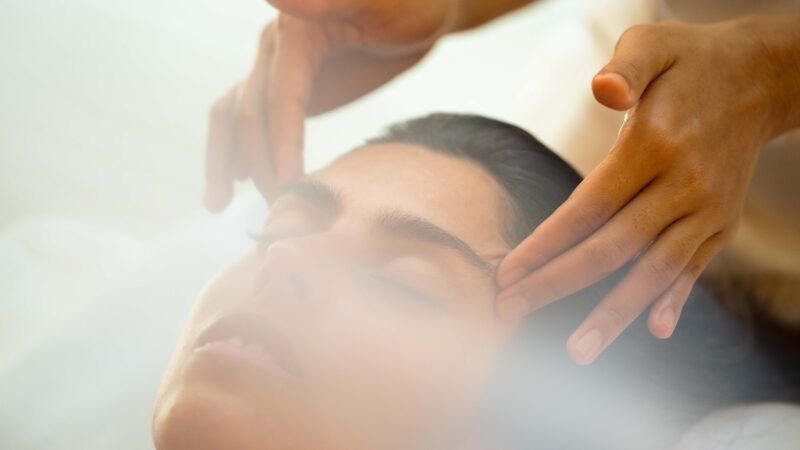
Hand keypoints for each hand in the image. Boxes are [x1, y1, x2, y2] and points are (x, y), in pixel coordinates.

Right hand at [205, 0, 457, 210]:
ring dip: (224, 159)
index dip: (280, 146)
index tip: (289, 188)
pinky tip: (240, 178)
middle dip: (260, 164)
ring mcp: (280, 65)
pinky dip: (246, 148)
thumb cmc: (410, 4)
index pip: (278, 98)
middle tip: (278, 210)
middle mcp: (276, 46)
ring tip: (216, 204)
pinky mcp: (291, 82)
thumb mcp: (376, 2)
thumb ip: (326, 1)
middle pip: (250, 112)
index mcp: (294, 30)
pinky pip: (259, 117)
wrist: (425, 8)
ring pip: (236, 114)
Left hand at [495, 15, 799, 363]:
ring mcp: (706, 211)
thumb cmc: (688, 63)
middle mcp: (683, 187)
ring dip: (614, 314)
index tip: (507, 273)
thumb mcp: (653, 44)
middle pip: (612, 248)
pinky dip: (674, 300)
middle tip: (510, 311)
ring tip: (578, 350)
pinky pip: (692, 269)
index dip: (545, 244)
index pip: (588, 207)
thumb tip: (603, 91)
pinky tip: (655, 330)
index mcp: (653, 148)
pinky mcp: (720, 224)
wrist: (757, 79)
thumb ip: (625, 66)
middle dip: (557, 284)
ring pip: (653, 271)